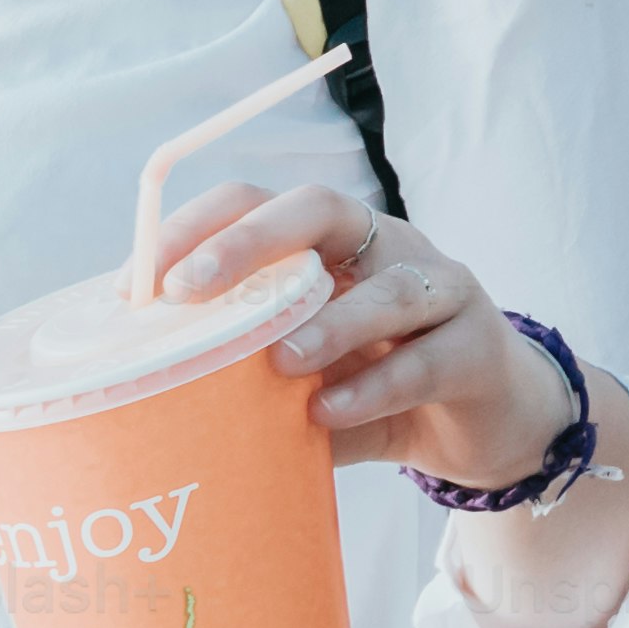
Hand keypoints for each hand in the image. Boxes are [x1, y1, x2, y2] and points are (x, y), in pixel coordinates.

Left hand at [147, 182, 581, 492]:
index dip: (198, 227)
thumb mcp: (307, 374)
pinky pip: (428, 359)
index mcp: (334, 243)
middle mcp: (387, 248)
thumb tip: (149, 403)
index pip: (260, 201)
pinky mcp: (479, 348)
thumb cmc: (379, 387)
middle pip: (321, 210)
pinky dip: (375, 386)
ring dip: (332, 322)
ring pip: (392, 287)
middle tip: (190, 289)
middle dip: (250, 241)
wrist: (490, 426)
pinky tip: (330, 413)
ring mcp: (443, 290)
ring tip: (280, 362)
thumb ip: (250, 377)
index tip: (138, 281)